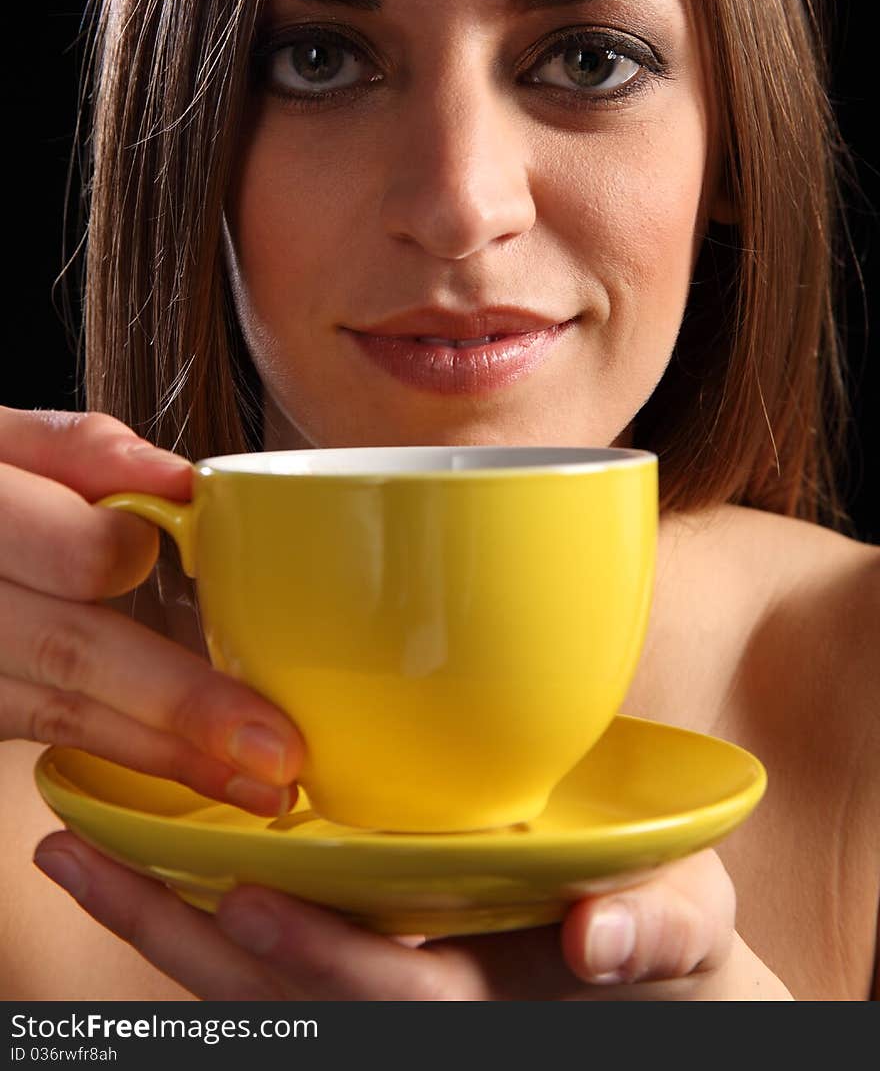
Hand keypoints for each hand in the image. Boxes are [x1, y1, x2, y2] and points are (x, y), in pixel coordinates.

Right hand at [0, 406, 303, 814]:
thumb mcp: (3, 444)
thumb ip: (83, 452)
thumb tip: (184, 483)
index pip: (70, 553)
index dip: (133, 557)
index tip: (202, 559)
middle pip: (73, 654)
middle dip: (183, 704)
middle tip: (278, 746)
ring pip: (64, 716)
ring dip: (171, 755)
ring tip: (265, 782)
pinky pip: (54, 737)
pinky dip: (134, 756)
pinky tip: (204, 773)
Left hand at [32, 832, 792, 998]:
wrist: (650, 954)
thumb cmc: (664, 925)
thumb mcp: (691, 919)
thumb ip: (662, 925)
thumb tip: (600, 937)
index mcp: (483, 989)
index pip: (389, 988)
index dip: (318, 953)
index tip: (247, 896)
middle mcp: (413, 991)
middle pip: (283, 995)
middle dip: (185, 941)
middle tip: (88, 863)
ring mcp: (379, 973)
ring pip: (253, 977)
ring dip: (163, 923)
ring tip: (79, 855)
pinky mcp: (362, 947)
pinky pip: (264, 951)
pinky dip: (194, 916)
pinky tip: (141, 865)